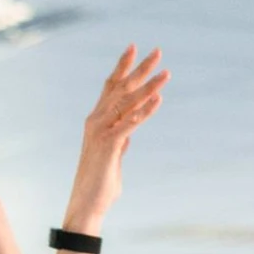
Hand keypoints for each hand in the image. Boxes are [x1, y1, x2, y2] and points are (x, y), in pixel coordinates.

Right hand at [60, 46, 167, 231]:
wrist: (87, 205)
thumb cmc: (100, 184)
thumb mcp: (113, 157)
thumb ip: (120, 142)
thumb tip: (128, 134)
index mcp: (97, 121)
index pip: (111, 86)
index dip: (123, 67)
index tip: (134, 48)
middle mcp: (96, 120)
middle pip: (120, 87)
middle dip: (140, 68)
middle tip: (158, 51)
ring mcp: (101, 131)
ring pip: (127, 102)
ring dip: (149, 87)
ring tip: (166, 74)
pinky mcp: (108, 145)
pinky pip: (129, 124)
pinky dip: (144, 112)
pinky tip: (158, 101)